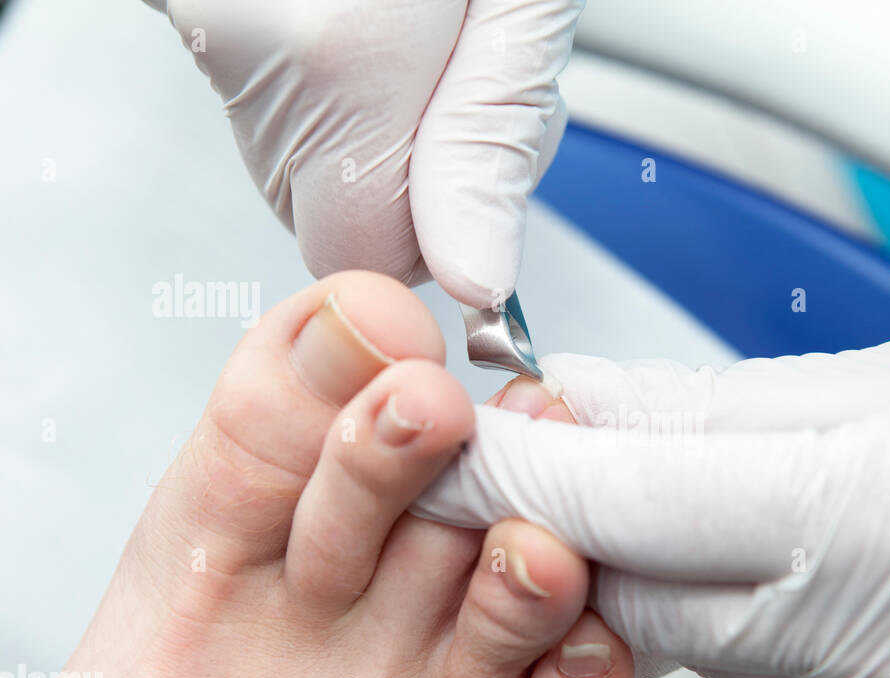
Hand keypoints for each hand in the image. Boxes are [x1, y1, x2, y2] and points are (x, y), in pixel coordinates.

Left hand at [0, 273, 631, 677]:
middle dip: (464, 453)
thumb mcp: (163, 604)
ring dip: (537, 557)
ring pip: (534, 590)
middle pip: (450, 491)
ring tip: (520, 551)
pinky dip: (595, 667)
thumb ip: (256, 445)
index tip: (379, 344)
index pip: (330, 423)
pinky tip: (578, 646)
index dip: (355, 374)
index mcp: (275, 554)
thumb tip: (347, 312)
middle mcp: (373, 614)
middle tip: (452, 428)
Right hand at [145, 0, 580, 304]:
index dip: (437, 242)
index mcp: (340, 69)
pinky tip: (375, 28)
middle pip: (340, 222)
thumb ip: (491, 141)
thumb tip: (477, 275)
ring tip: (417, 34)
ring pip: (311, 170)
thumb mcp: (516, 6)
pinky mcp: (209, 26)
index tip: (473, 192)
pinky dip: (337, 95)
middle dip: (414, 183)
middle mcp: (257, 66)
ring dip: (378, 136)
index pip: (370, 265)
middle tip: (456, 78)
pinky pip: (283, 115)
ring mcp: (221, 45)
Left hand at [414, 327, 889, 677]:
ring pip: (716, 648)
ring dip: (685, 578)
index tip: (466, 445)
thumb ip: (722, 407)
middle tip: (564, 467)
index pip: (640, 502)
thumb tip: (589, 407)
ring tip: (715, 504)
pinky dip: (767, 627)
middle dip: (588, 535)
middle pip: (653, 598)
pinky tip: (807, 577)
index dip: (530, 472)